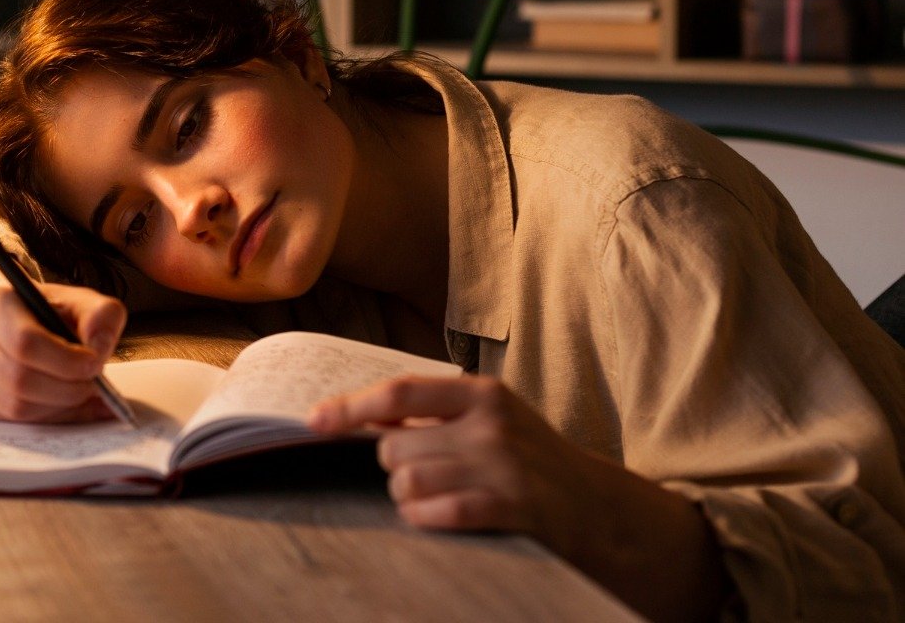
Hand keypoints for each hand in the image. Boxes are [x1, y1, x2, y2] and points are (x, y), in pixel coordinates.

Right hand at [0, 249, 126, 422]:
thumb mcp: (79, 300)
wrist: (15, 320)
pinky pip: (13, 420)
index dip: (65, 360)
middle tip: (94, 383)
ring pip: (15, 405)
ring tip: (85, 392)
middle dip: (66, 388)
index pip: (25, 341)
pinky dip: (48, 417)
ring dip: (59, 406)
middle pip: (18, 378)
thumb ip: (100, 315)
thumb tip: (98, 348)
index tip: (95, 363)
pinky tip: (70, 404)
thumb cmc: (49, 311)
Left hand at [307, 375, 595, 548]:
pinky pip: (438, 512)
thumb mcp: (486, 418)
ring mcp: (503, 465)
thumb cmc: (524, 457)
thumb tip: (351, 414)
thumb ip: (430, 411)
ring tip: (433, 496)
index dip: (351, 407)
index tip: (314, 421)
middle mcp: (491, 423)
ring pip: (407, 481)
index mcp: (481, 393)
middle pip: (394, 444)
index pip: (400, 391)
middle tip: (421, 471)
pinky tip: (436, 516)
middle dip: (393, 465)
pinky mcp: (512, 506)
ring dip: (406, 496)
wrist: (596, 506)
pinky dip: (424, 518)